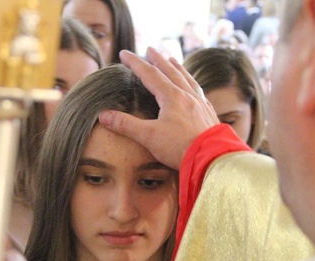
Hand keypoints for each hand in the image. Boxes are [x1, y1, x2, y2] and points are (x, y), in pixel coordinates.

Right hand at [98, 47, 219, 169]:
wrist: (211, 158)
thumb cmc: (179, 147)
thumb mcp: (148, 136)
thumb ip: (126, 125)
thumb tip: (103, 115)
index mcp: (171, 96)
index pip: (150, 74)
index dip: (135, 63)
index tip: (124, 53)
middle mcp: (187, 95)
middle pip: (170, 71)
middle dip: (158, 60)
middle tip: (150, 49)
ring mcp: (200, 103)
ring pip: (187, 79)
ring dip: (177, 68)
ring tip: (172, 60)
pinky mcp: (209, 114)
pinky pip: (199, 92)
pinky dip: (192, 83)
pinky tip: (193, 87)